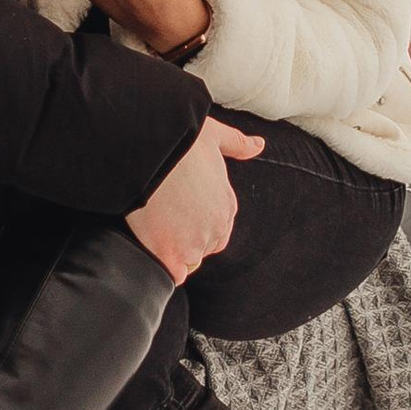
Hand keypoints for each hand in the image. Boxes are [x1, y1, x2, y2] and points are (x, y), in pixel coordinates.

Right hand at [126, 114, 264, 281]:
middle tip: (164, 219)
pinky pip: (173, 274)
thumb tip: (259, 145)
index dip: (197, 222)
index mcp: (227, 204)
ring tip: (154, 227)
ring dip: (173, 251)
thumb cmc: (180, 139)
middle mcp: (217, 226)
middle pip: (205, 247)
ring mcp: (195, 242)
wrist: (151, 148)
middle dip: (187, 239)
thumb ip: (237, 143)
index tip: (179, 210)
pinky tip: (152, 249)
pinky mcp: (171, 253)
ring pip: (188, 260)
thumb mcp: (214, 134)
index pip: (218, 228)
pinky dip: (164, 267)